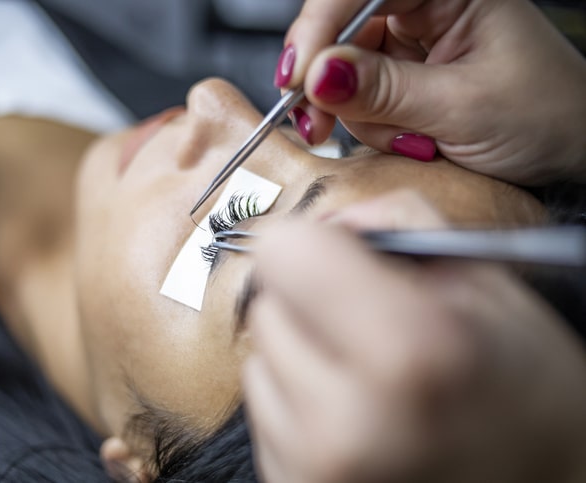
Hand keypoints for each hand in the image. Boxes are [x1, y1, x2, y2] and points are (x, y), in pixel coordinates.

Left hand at [243, 191, 585, 482]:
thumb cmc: (523, 390)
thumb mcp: (488, 285)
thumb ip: (399, 222)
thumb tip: (324, 220)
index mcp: (408, 350)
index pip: (283, 252)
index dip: (315, 243)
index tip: (342, 257)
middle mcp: (349, 420)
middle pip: (267, 304)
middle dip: (311, 301)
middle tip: (372, 327)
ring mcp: (316, 466)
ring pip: (260, 356)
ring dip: (303, 353)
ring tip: (369, 378)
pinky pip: (264, 408)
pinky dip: (298, 399)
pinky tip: (355, 413)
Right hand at [276, 0, 585, 183]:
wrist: (572, 153)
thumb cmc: (548, 117)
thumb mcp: (462, 107)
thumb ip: (384, 91)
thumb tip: (318, 76)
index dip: (318, 30)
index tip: (298, 78)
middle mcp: (428, 8)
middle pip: (341, 31)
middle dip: (328, 83)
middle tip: (318, 124)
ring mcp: (414, 44)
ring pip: (344, 70)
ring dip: (359, 115)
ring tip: (407, 139)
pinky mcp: (406, 75)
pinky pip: (360, 95)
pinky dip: (370, 124)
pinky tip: (405, 138)